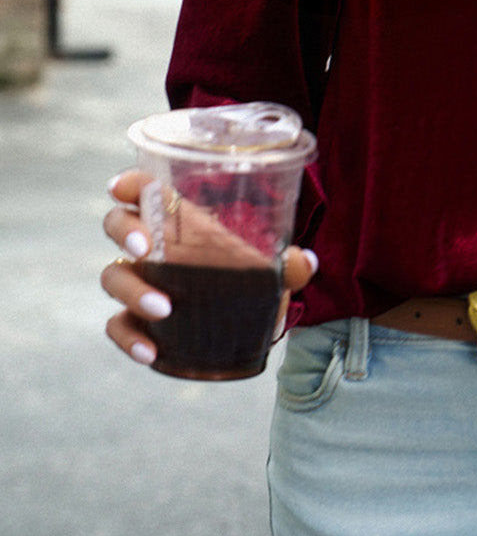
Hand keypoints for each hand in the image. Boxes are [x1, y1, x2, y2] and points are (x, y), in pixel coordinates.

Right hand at [101, 170, 318, 366]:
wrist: (246, 318)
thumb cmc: (246, 274)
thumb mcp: (268, 268)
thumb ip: (287, 266)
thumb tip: (304, 263)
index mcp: (176, 217)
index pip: (143, 189)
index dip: (129, 183)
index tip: (121, 188)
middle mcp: (150, 245)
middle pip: (116, 223)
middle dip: (125, 231)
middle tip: (145, 249)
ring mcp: (139, 281)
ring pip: (112, 276)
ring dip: (133, 291)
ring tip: (163, 309)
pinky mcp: (138, 319)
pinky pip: (118, 325)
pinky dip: (128, 338)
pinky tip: (149, 352)